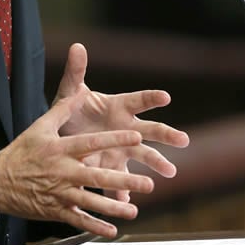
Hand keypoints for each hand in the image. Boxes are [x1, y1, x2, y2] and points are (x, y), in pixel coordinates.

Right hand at [0, 89, 153, 237]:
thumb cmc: (21, 151)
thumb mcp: (40, 126)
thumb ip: (62, 109)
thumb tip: (79, 90)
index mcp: (60, 149)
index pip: (92, 143)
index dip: (114, 139)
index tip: (135, 137)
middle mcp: (63, 172)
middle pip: (98, 176)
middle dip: (124, 180)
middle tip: (149, 183)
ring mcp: (60, 193)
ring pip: (92, 202)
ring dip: (114, 207)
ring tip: (133, 210)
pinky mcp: (56, 211)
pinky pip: (79, 221)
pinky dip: (95, 227)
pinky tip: (112, 231)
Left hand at [54, 43, 189, 200]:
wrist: (62, 135)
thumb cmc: (71, 109)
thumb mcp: (70, 92)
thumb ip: (75, 72)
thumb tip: (77, 45)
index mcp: (118, 107)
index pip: (138, 100)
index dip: (151, 98)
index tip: (165, 96)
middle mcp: (126, 128)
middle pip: (151, 130)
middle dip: (166, 134)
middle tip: (183, 140)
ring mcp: (121, 149)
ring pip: (144, 156)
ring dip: (157, 163)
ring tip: (170, 172)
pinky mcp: (112, 166)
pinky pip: (120, 179)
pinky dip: (123, 189)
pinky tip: (127, 199)